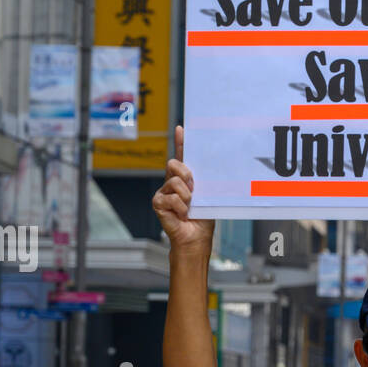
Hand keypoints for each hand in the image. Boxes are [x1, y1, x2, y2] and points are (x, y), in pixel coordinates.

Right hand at [152, 125, 214, 254]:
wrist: (196, 237)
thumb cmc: (202, 218)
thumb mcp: (207, 196)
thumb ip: (204, 182)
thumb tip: (209, 169)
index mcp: (185, 179)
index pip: (182, 156)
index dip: (181, 142)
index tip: (181, 129)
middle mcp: (172, 182)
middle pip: (174, 164)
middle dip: (186, 174)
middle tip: (194, 189)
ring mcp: (164, 192)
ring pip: (174, 182)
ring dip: (187, 197)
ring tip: (189, 207)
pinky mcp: (158, 202)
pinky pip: (171, 198)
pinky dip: (181, 208)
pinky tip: (182, 215)